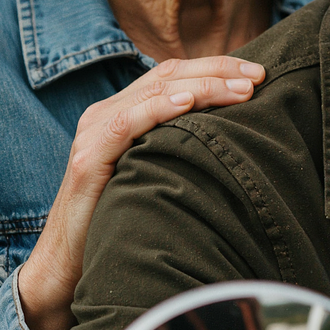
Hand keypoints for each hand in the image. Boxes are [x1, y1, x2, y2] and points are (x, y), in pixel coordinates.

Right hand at [17, 56, 264, 329]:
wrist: (69, 263)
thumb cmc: (121, 219)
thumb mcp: (156, 171)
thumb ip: (180, 146)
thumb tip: (236, 135)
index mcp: (123, 111)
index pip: (174, 74)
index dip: (216, 66)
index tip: (259, 72)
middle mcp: (107, 112)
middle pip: (169, 74)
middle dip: (218, 70)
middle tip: (260, 75)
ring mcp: (94, 131)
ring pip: (154, 91)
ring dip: (203, 86)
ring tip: (241, 89)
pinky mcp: (87, 157)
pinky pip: (125, 123)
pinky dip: (158, 108)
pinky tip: (187, 103)